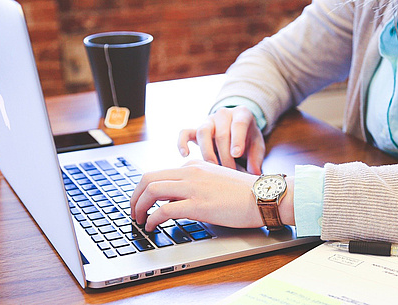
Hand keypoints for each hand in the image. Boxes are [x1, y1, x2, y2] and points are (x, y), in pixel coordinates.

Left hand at [130, 160, 263, 231]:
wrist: (264, 196)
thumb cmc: (245, 193)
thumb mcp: (215, 181)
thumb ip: (196, 185)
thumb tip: (176, 200)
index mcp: (194, 166)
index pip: (159, 173)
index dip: (145, 190)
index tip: (142, 202)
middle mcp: (190, 172)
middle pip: (148, 178)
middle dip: (135, 196)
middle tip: (133, 211)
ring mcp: (193, 187)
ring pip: (152, 191)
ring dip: (139, 207)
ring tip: (139, 220)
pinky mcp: (198, 204)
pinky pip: (164, 210)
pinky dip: (152, 219)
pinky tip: (152, 227)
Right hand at [178, 106, 264, 174]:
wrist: (237, 128)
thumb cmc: (248, 138)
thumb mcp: (257, 145)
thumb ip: (256, 158)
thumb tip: (254, 173)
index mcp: (242, 114)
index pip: (238, 124)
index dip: (237, 139)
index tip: (236, 154)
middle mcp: (224, 114)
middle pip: (221, 133)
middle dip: (225, 155)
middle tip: (230, 171)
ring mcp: (208, 121)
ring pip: (203, 132)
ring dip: (207, 152)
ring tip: (213, 167)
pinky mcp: (196, 129)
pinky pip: (185, 133)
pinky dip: (182, 142)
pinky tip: (185, 155)